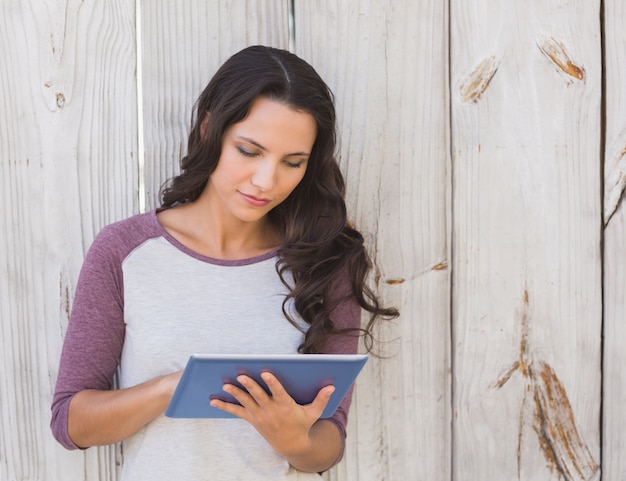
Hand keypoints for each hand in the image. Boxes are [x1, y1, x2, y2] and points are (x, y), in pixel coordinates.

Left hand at [210, 372, 334, 457]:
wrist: (290, 445)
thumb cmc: (302, 425)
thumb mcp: (314, 413)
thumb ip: (321, 399)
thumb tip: (331, 387)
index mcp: (286, 406)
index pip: (278, 392)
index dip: (272, 383)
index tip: (266, 372)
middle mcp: (271, 411)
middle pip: (258, 396)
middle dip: (249, 386)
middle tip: (241, 375)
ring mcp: (260, 415)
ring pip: (246, 402)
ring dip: (235, 393)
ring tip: (225, 384)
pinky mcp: (252, 419)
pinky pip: (237, 412)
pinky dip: (225, 406)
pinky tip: (213, 400)